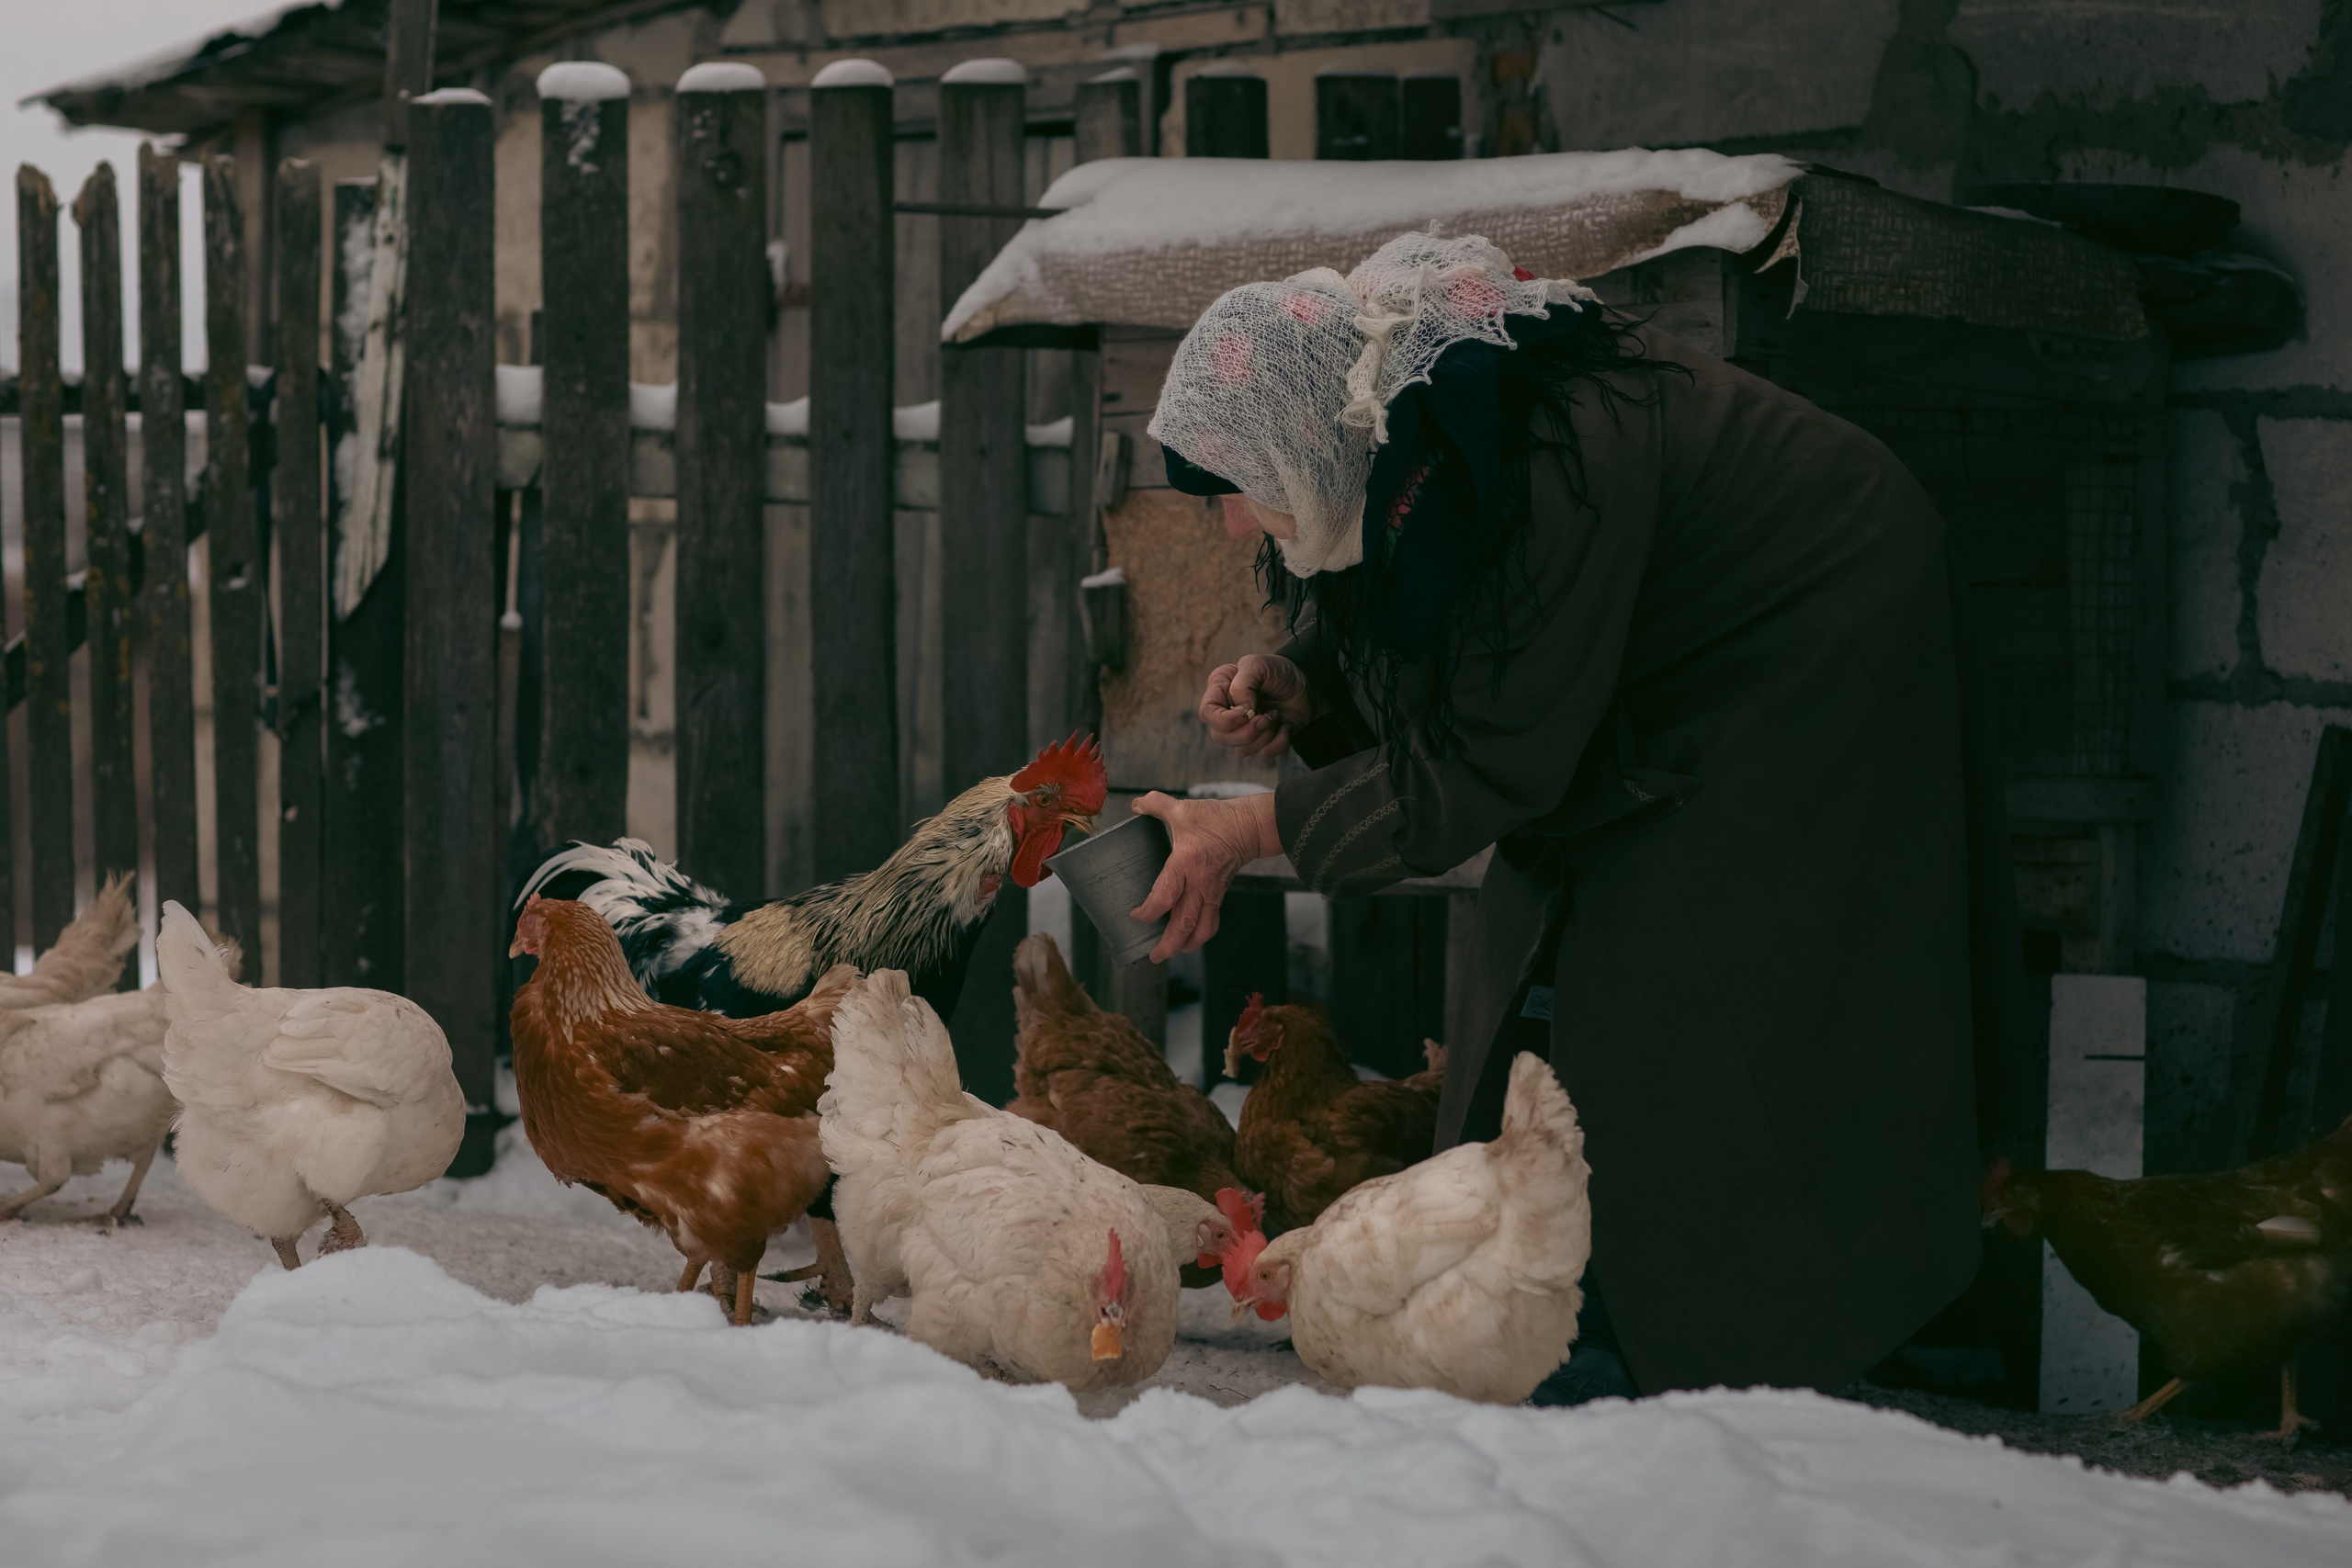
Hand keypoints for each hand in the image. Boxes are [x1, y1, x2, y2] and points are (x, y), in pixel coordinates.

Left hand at [1130, 791, 1282, 961]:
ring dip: (1186, 945)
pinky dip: (1199, 935)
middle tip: (1154, 956)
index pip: (1165, 896)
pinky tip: (1189, 939)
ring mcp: (1212, 892)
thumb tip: (1136, 804)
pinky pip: (1210, 922)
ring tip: (1172, 953)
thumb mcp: (1183, 808)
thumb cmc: (1215, 818)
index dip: (1148, 911)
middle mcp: (1199, 883)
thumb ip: (1156, 804)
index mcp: (1185, 863)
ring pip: (1200, 929)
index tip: (1135, 915)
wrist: (1248, 827)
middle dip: (1168, 945)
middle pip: (1184, 924)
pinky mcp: (1219, 895)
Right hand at [1200, 654, 1314, 759]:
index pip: (1207, 713)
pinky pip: (1262, 755)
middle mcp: (1226, 712)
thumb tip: (1242, 712)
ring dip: (1265, 735)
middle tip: (1267, 717)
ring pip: (1241, 750)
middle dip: (1248, 731)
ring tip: (1276, 715)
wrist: (1305, 684)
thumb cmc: (1278, 671)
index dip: (1223, 720)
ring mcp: (1242, 730)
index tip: (1245, 715)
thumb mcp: (1258, 665)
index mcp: (1220, 690)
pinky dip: (1278, 743)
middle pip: (1220, 737)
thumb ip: (1243, 685)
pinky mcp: (1260, 742)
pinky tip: (1285, 727)